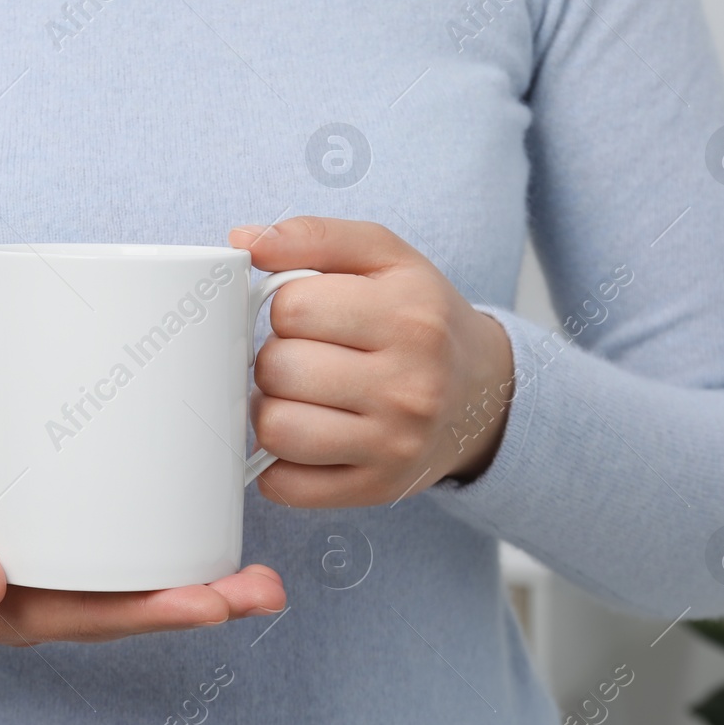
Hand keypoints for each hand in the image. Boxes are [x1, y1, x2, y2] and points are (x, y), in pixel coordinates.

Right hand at [0, 477, 286, 644]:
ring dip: (190, 577)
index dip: (156, 611)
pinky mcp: (38, 540)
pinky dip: (150, 543)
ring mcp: (37, 575)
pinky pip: (104, 553)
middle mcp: (29, 601)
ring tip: (255, 566)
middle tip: (269, 586)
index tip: (214, 600)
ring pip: (125, 584)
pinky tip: (187, 525)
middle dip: (201, 600)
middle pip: (129, 608)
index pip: (92, 617)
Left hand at [230, 216, 514, 507]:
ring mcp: (394, 444)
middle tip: (304, 358)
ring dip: (271, 410)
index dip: (286, 307)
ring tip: (299, 397)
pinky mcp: (375, 488)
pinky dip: (278, 463)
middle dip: (277, 359)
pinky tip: (304, 437)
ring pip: (275, 429)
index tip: (309, 316)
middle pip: (278, 368)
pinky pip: (285, 484)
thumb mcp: (384, 257)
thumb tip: (242, 240)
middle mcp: (409, 385)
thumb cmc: (420, 319)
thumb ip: (313, 237)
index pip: (292, 307)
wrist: (481, 393)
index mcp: (410, 316)